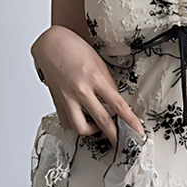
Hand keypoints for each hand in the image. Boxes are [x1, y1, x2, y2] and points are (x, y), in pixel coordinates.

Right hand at [31, 26, 145, 146]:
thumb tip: (114, 99)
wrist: (49, 44)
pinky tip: (82, 119)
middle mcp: (80, 90)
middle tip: (122, 143)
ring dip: (92, 131)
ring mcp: (67, 98)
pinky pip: (67, 122)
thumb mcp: (98, 62)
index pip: (118, 105)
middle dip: (115, 136)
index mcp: (94, 78)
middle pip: (102, 121)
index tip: (137, 131)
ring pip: (81, 127)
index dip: (130, 121)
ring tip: (98, 127)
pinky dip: (76, 123)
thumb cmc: (73, 48)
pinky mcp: (57, 102)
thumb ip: (106, 83)